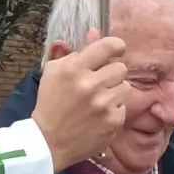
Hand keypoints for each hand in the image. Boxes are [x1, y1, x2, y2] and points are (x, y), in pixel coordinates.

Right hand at [32, 32, 127, 170]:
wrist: (48, 142)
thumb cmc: (51, 103)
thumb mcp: (56, 73)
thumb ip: (77, 52)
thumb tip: (96, 32)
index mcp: (74, 69)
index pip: (108, 46)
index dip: (116, 46)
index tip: (116, 50)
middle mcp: (91, 85)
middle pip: (121, 68)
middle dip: (112, 74)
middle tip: (100, 83)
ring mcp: (104, 105)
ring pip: (125, 87)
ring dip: (114, 92)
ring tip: (99, 101)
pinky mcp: (113, 122)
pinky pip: (123, 108)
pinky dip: (113, 111)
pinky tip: (98, 117)